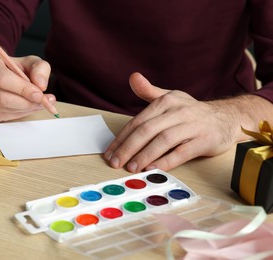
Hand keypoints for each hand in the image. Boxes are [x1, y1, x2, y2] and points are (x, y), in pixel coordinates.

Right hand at [0, 53, 54, 121]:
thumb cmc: (15, 67)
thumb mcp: (30, 62)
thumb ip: (40, 69)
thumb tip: (41, 86)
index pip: (3, 79)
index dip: (23, 89)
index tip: (39, 94)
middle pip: (3, 98)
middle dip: (27, 102)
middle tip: (44, 101)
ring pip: (6, 109)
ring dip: (27, 108)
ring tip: (39, 102)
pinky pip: (7, 116)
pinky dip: (22, 113)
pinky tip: (28, 105)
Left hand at [104, 72, 242, 171]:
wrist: (227, 117)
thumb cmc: (191, 111)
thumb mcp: (170, 97)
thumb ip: (149, 91)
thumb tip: (132, 77)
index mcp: (166, 101)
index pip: (138, 121)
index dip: (122, 138)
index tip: (110, 152)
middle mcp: (178, 111)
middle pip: (147, 130)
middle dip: (128, 148)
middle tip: (115, 162)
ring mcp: (192, 126)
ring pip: (163, 141)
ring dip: (144, 155)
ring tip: (131, 167)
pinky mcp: (204, 140)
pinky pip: (182, 152)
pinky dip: (166, 161)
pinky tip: (152, 168)